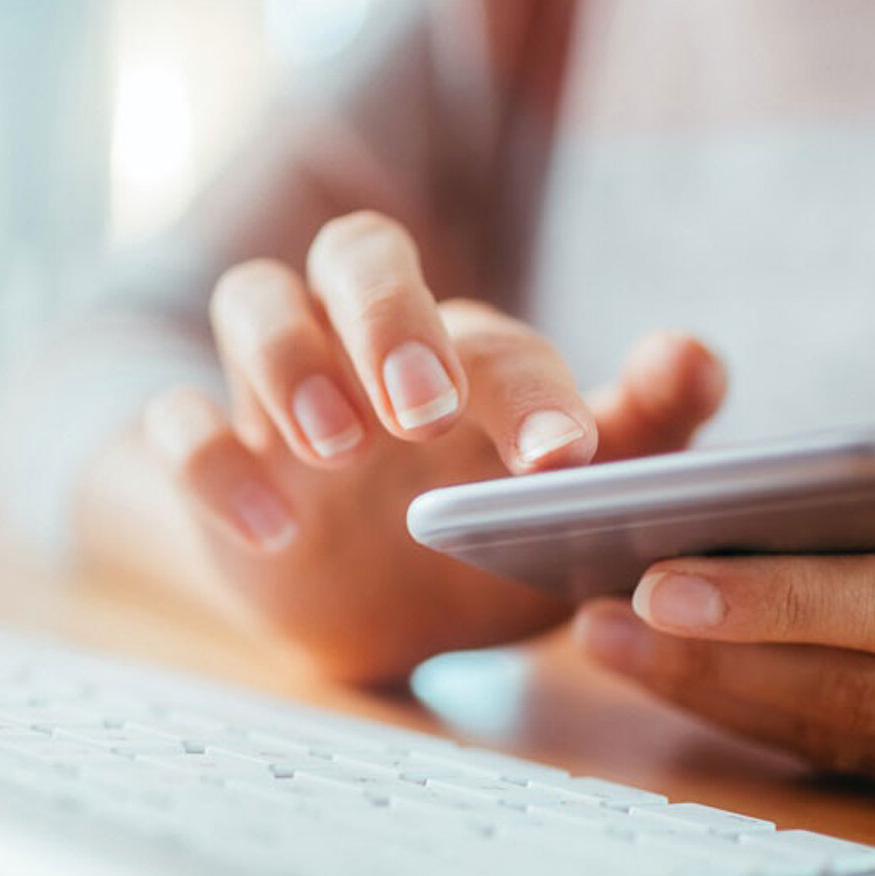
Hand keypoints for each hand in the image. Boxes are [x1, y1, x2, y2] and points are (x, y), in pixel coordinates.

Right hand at [136, 211, 725, 681]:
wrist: (395, 621)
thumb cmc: (494, 537)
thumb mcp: (574, 502)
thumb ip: (645, 427)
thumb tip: (696, 353)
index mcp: (461, 344)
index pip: (487, 330)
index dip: (526, 386)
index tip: (564, 462)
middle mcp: (364, 339)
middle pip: (356, 254)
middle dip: (389, 318)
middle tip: (427, 411)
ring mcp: (278, 392)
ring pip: (252, 299)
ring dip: (292, 362)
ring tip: (340, 447)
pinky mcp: (215, 452)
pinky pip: (178, 423)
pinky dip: (214, 463)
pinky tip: (271, 530)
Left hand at [574, 383, 874, 795]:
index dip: (786, 599)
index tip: (664, 577)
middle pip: (864, 692)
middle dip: (719, 661)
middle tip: (597, 618)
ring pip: (850, 740)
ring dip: (718, 700)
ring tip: (604, 644)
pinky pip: (863, 758)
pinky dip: (763, 721)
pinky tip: (677, 678)